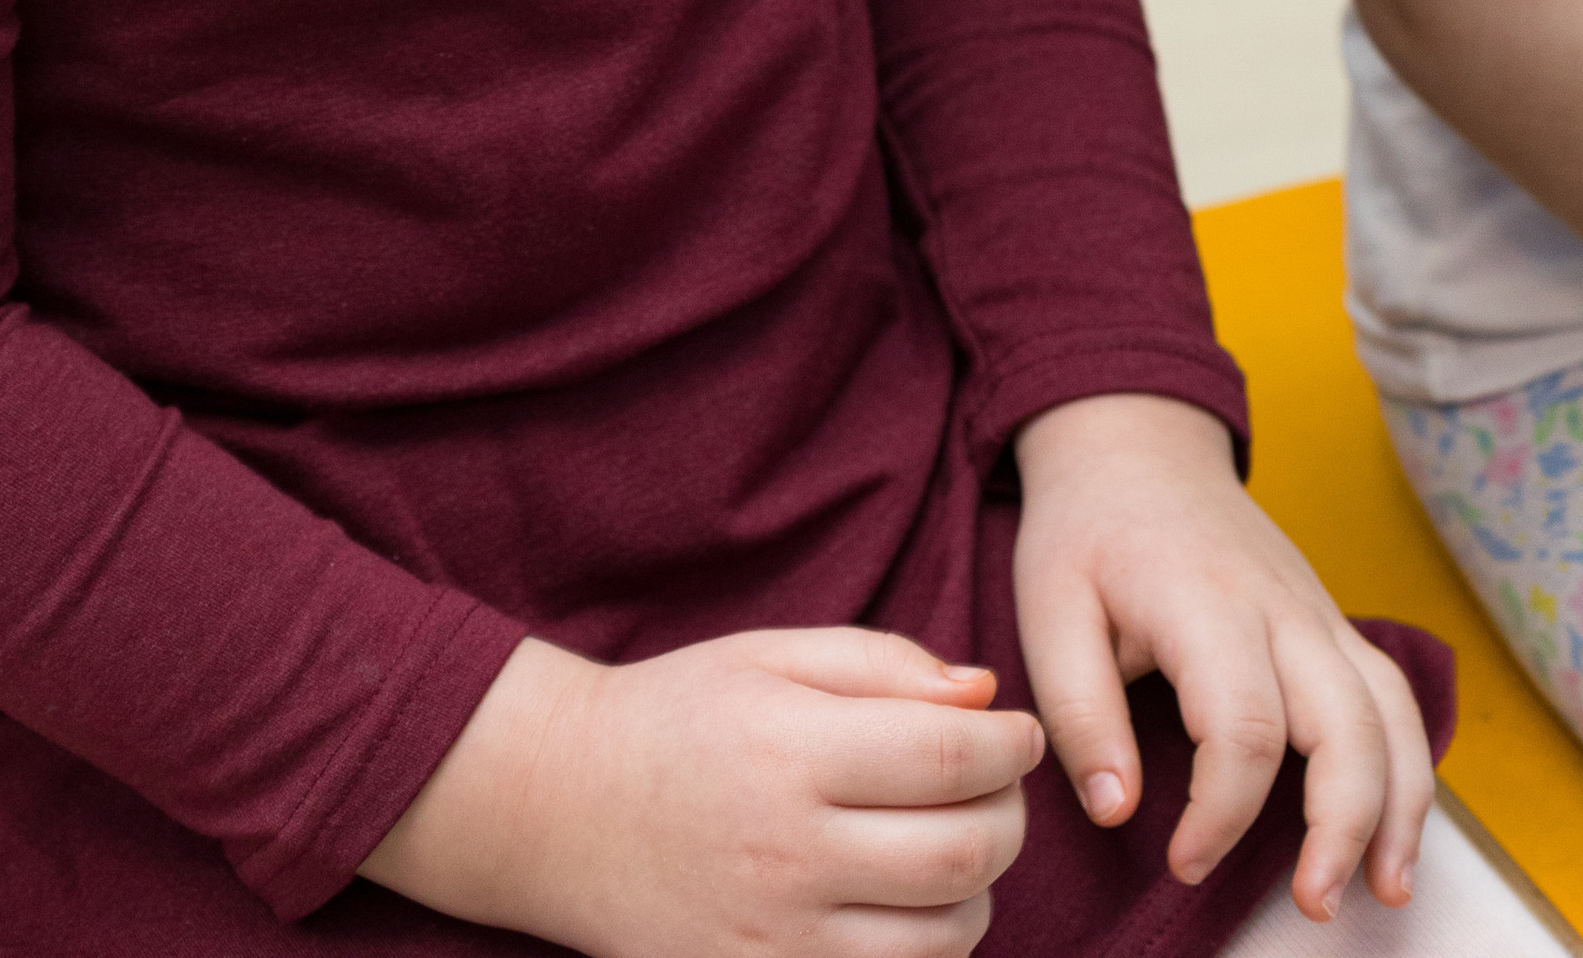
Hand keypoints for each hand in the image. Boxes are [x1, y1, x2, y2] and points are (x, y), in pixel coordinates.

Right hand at [359, 622, 1043, 956]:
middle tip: (1001, 786)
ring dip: (980, 889)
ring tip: (958, 841)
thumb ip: (884, 663)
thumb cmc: (679, 714)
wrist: (560, 806)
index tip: (1021, 732)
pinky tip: (911, 900)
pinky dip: (930, 948)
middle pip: (961, 855)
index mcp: (791, 751)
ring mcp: (776, 938)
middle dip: (1011, 816)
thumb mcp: (771, 654)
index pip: (950, 759)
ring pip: (943, 937)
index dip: (1013, 747)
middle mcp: (788, 852)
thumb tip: (986, 696)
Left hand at [1013, 392, 1433, 921]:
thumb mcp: (1049, 608)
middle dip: (1342, 827)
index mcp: (1205, 599)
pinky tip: (1395, 834)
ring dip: (1400, 808)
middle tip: (1311, 907)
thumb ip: (1079, 712)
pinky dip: (1411, 769)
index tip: (1182, 863)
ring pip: (1392, 713)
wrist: (1136, 441)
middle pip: (1347, 725)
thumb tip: (1117, 811)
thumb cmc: (1088, 529)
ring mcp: (1318, 611)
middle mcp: (1281, 606)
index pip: (1244, 728)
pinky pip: (1394, 697)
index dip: (1222, 815)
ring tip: (1382, 892)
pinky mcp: (1332, 622)